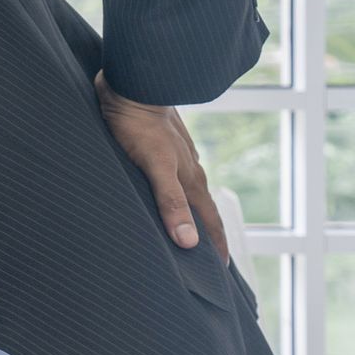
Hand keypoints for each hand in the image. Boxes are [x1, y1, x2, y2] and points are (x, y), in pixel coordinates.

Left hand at [93, 69, 227, 262]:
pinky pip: (172, 174)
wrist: (133, 81)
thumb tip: (189, 242)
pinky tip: (166, 192)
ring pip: (188, 191)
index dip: (217, 248)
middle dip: (209, 236)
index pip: (209, 222)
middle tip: (211, 261)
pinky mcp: (162, 142)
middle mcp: (189, 169)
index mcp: (190, 180)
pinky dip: (174, 192)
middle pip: (202, 209)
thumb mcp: (154, 167)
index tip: (222, 273)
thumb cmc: (138, 125)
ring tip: (190, 231)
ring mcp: (177, 155)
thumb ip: (170, 202)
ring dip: (192, 213)